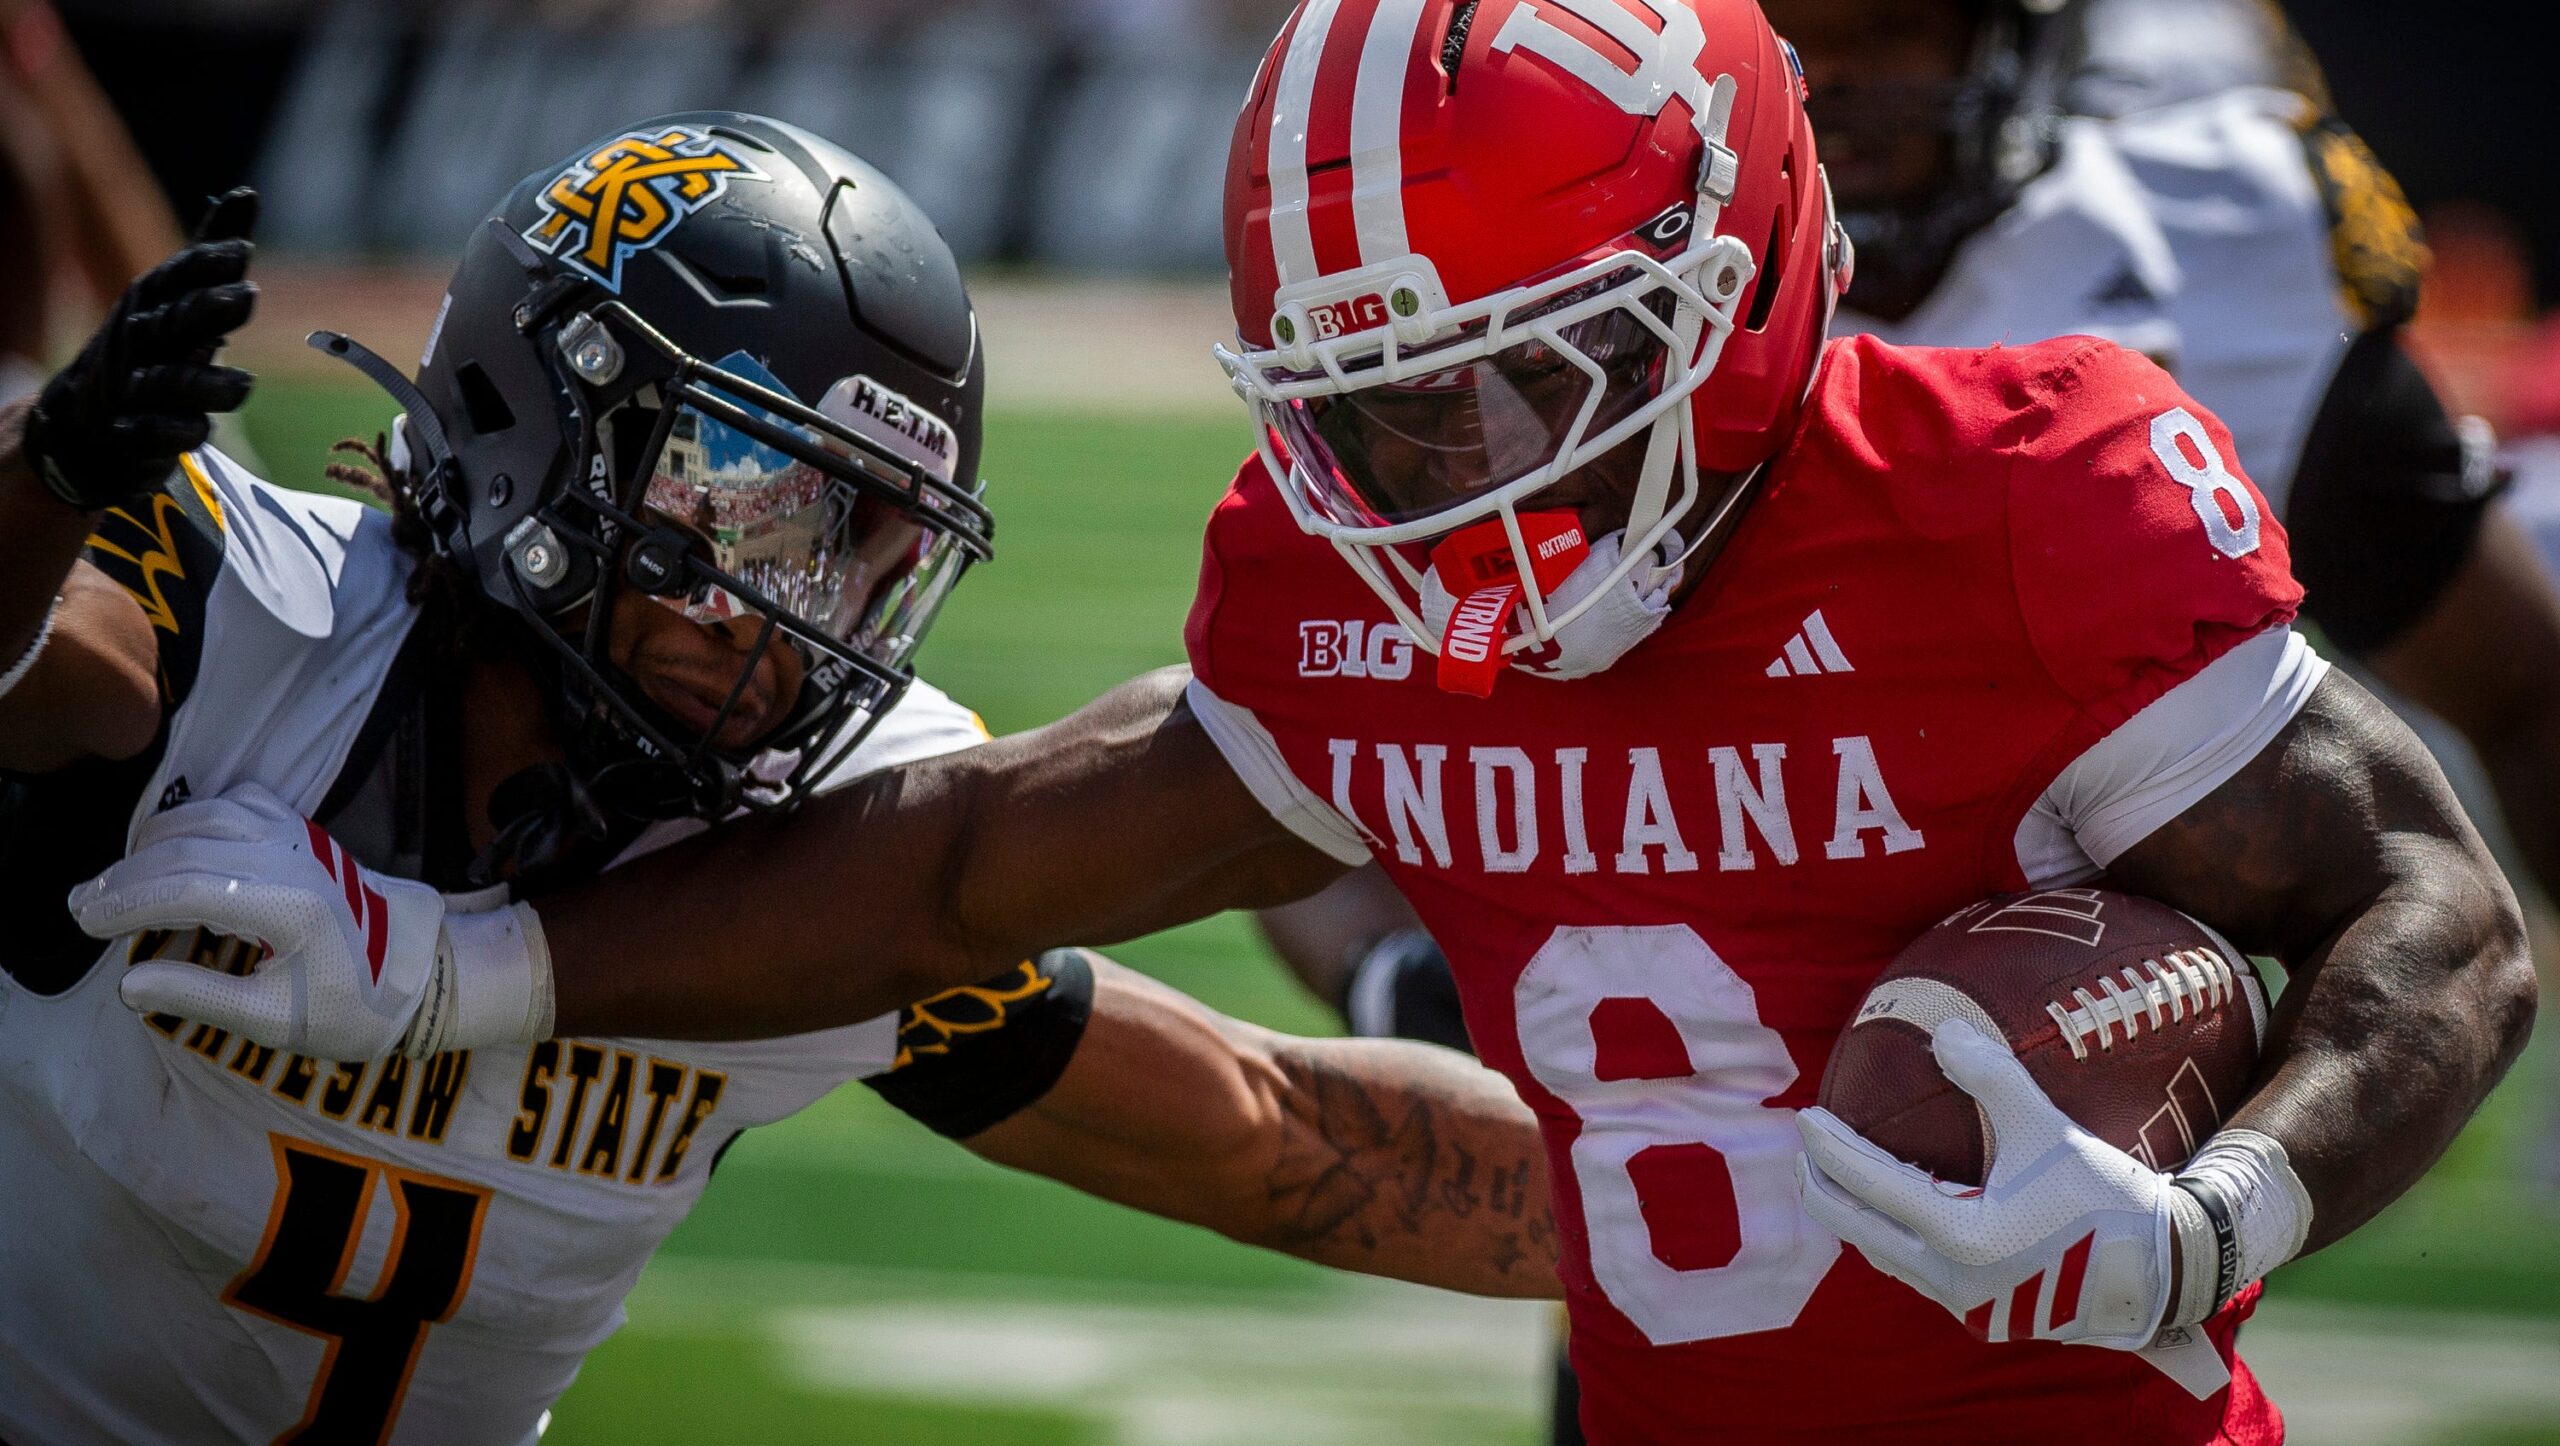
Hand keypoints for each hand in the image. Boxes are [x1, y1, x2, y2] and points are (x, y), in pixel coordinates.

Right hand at [20, 188, 258, 510]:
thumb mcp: (173, 298)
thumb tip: (246, 193)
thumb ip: (209, 253)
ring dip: (203, 383)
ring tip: (244, 386)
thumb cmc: (148, 349)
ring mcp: (130, 389)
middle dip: (206, 310)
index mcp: (148, 305)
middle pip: (171, 323)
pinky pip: (150, 433)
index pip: (174, 279)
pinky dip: (173, 431)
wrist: (85, 422)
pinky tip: (200, 430)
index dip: (204, 265)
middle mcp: (137, 342)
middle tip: (247, 295)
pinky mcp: (131, 436)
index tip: (242, 251)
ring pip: (166, 382)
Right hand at [70, 783, 551, 1059]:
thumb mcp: (275, 1020)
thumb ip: (200, 997)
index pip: (186, 888)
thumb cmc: (352, 1005)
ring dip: (151, 846)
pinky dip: (190, 820)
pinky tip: (168, 847)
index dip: (127, 902)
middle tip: (83, 907)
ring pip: (204, 817)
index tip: (87, 922)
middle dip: (126, 876)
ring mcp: (299, 836)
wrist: (418, 971)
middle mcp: (292, 858)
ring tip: (116, 884)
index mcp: (289, 906)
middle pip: (185, 847)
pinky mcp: (302, 829)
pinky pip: (232, 803)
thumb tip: (131, 983)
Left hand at [1795, 1019, 2230, 1393]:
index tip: (1804, 1117)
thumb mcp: (2048, 1129)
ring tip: (1835, 1182)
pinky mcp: (1986, 1316)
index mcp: (1962, 1237)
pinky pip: (1918, 1275)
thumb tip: (1943, 1030)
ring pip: (1886, 1259)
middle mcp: (1954, 1281)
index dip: (1832, 1148)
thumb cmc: (2107, 1197)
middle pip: (1860, 1232)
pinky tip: (1894, 1217)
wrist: (2167, 1271)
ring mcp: (1968, 1306)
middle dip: (1822, 1190)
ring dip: (1855, 1219)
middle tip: (1803, 1152)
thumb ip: (1993, 1078)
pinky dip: (1894, 1241)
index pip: (1871, 1184)